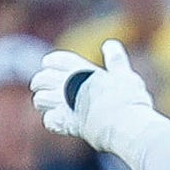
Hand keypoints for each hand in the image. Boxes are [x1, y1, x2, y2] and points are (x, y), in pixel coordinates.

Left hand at [31, 40, 159, 156]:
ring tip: (53, 106)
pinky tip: (61, 122)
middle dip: (42, 83)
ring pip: (40, 99)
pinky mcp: (64, 123)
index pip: (54, 60)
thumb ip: (116, 60)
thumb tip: (110, 44)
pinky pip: (48, 120)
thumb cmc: (128, 99)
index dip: (51, 64)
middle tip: (48, 89)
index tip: (52, 68)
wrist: (125, 124)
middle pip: (42, 79)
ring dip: (44, 102)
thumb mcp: (125, 75)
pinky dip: (53, 121)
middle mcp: (68, 83)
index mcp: (81, 68)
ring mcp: (64, 103)